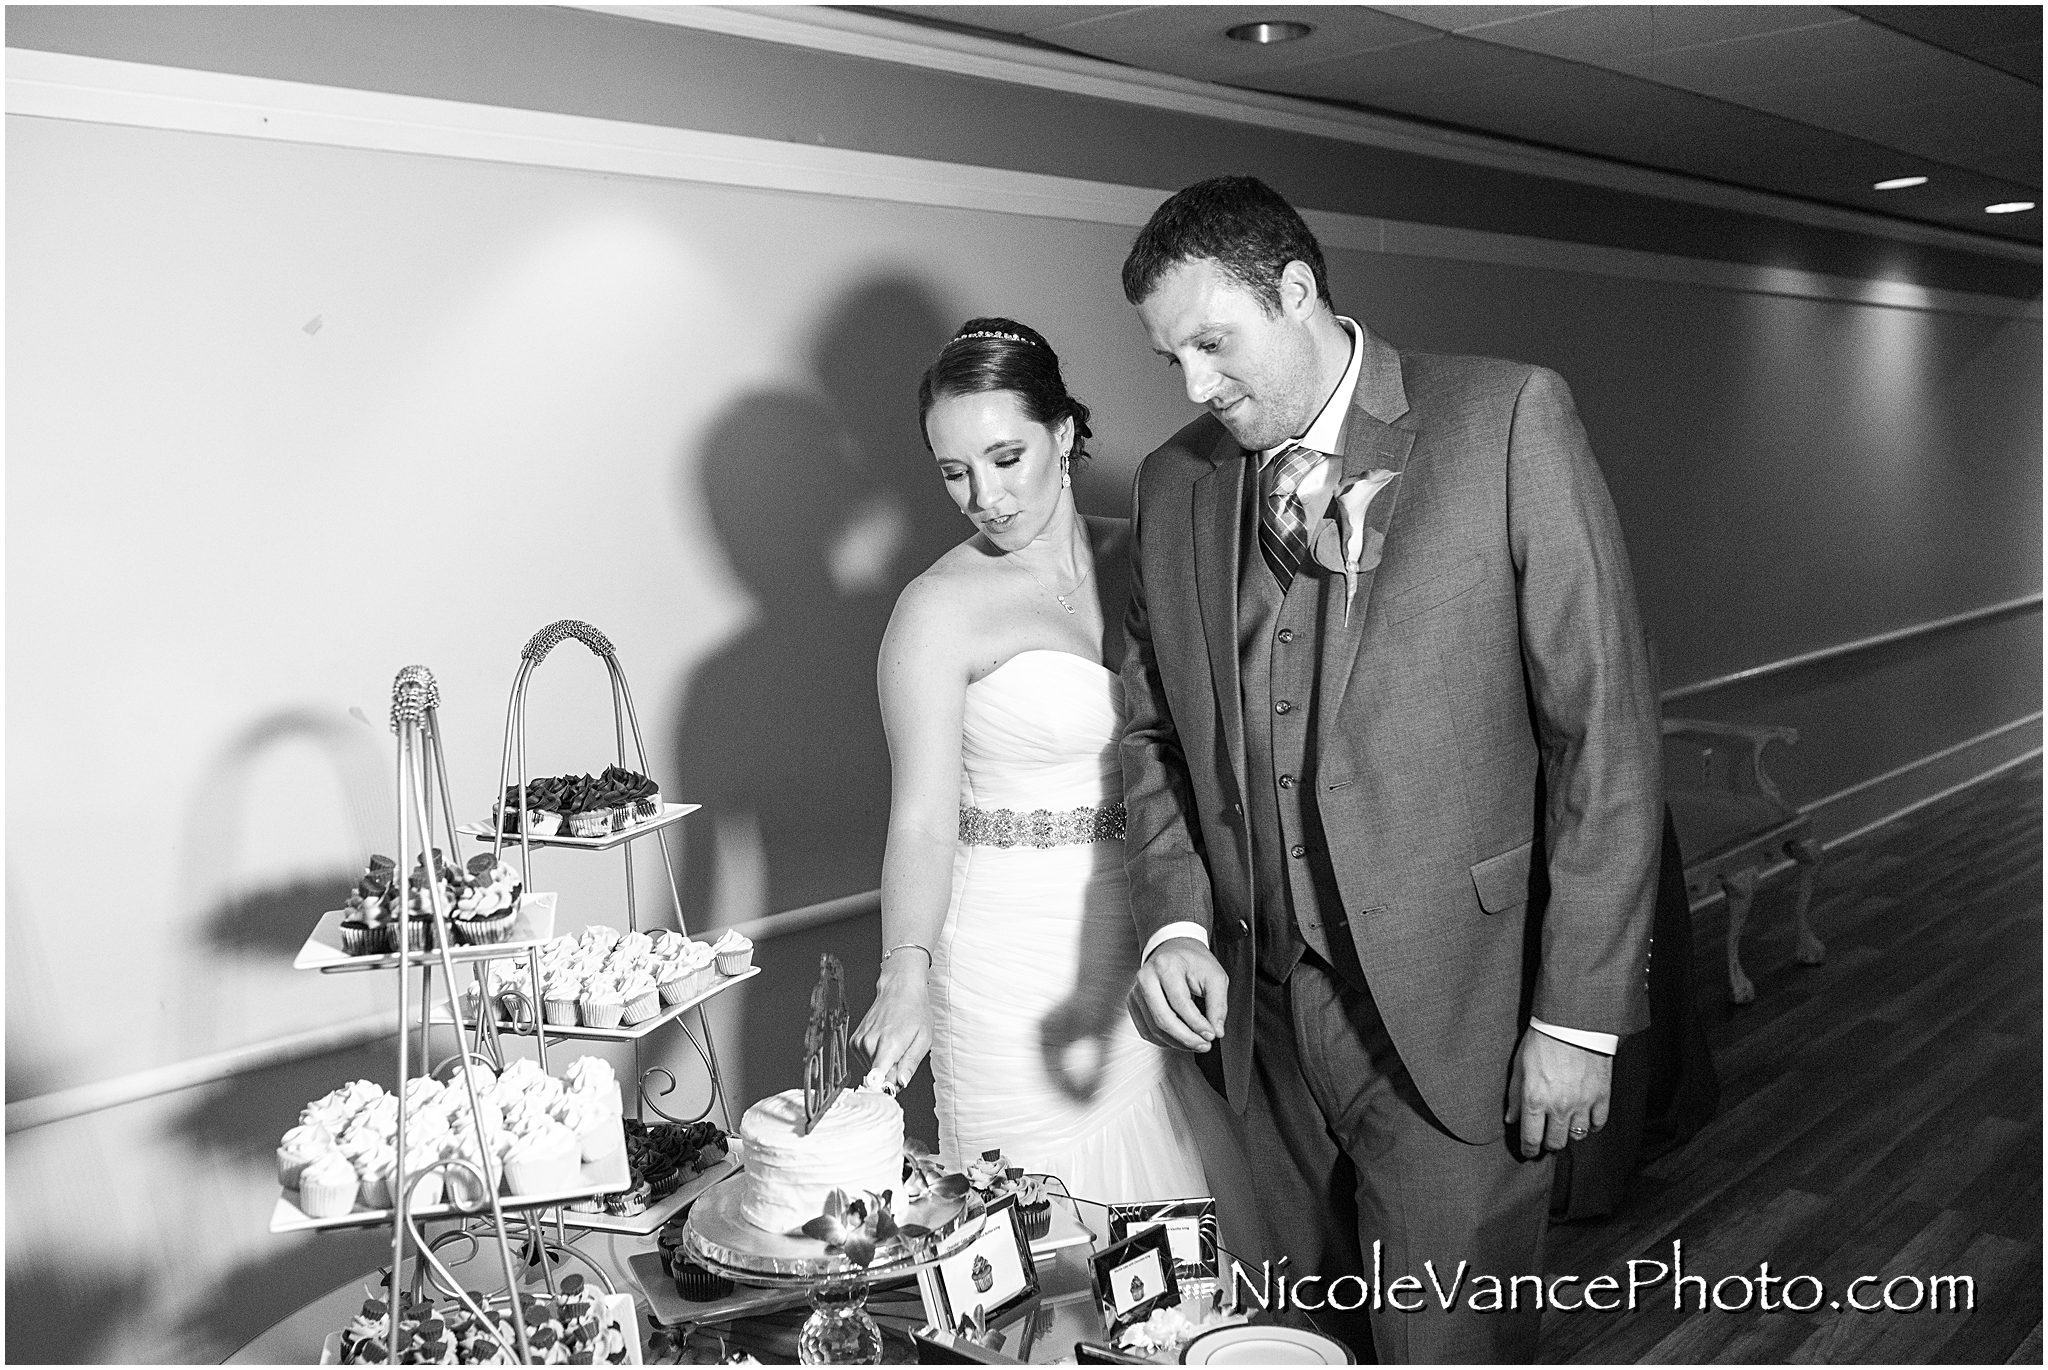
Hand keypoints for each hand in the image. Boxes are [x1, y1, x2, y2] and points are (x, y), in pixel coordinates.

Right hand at [853, 954, 931, 1090]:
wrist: (899, 989)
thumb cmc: (914, 1011)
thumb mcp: (923, 1039)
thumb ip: (910, 1064)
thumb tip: (900, 1083)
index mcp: (888, 1044)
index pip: (875, 1079)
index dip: (886, 1089)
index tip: (893, 1088)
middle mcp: (869, 1044)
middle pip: (878, 1077)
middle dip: (893, 1074)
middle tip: (904, 1056)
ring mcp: (859, 1042)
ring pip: (873, 1070)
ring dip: (886, 1065)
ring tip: (896, 1046)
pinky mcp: (854, 1042)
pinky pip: (867, 1062)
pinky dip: (878, 1058)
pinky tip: (886, 1044)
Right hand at [1128, 937, 1227, 1052]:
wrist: (1174, 949)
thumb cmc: (1194, 962)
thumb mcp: (1215, 977)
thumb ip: (1218, 1005)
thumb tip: (1216, 1031)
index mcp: (1166, 966)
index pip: (1180, 1003)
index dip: (1197, 1024)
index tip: (1211, 1034)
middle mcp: (1146, 977)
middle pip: (1163, 1019)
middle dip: (1186, 1038)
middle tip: (1203, 1045)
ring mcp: (1136, 990)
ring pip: (1154, 1028)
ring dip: (1176, 1042)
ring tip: (1195, 1043)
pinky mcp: (1133, 1002)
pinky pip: (1146, 1030)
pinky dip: (1163, 1040)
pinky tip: (1179, 1039)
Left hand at [1504, 1028, 1611, 1157]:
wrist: (1573, 1022)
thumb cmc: (1542, 1040)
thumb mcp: (1520, 1066)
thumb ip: (1514, 1096)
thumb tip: (1511, 1120)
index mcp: (1535, 1100)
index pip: (1531, 1139)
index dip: (1528, 1150)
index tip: (1528, 1151)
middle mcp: (1559, 1107)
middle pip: (1555, 1143)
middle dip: (1547, 1144)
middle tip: (1545, 1138)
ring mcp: (1583, 1103)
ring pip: (1577, 1136)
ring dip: (1568, 1134)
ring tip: (1564, 1125)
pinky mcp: (1602, 1096)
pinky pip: (1598, 1123)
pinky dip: (1591, 1125)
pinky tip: (1584, 1119)